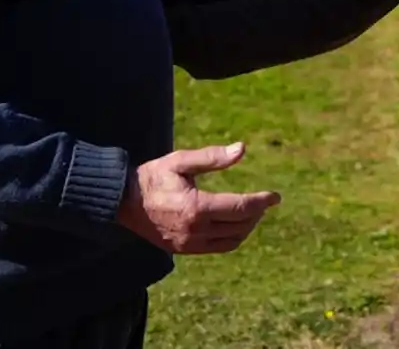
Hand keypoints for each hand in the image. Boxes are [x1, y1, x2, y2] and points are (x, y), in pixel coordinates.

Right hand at [116, 141, 280, 254]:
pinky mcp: (183, 250)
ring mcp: (189, 243)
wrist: (123, 201)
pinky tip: (234, 224)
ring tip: (252, 212)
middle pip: (240, 226)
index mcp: (196, 207)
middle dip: (257, 213)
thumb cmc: (153, 176)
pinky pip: (217, 248)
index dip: (262, 202)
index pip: (240, 208)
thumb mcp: (181, 161)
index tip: (275, 197)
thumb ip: (212, 157)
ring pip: (231, 241)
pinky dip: (232, 238)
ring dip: (246, 227)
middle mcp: (195, 230)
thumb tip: (242, 149)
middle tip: (264, 201)